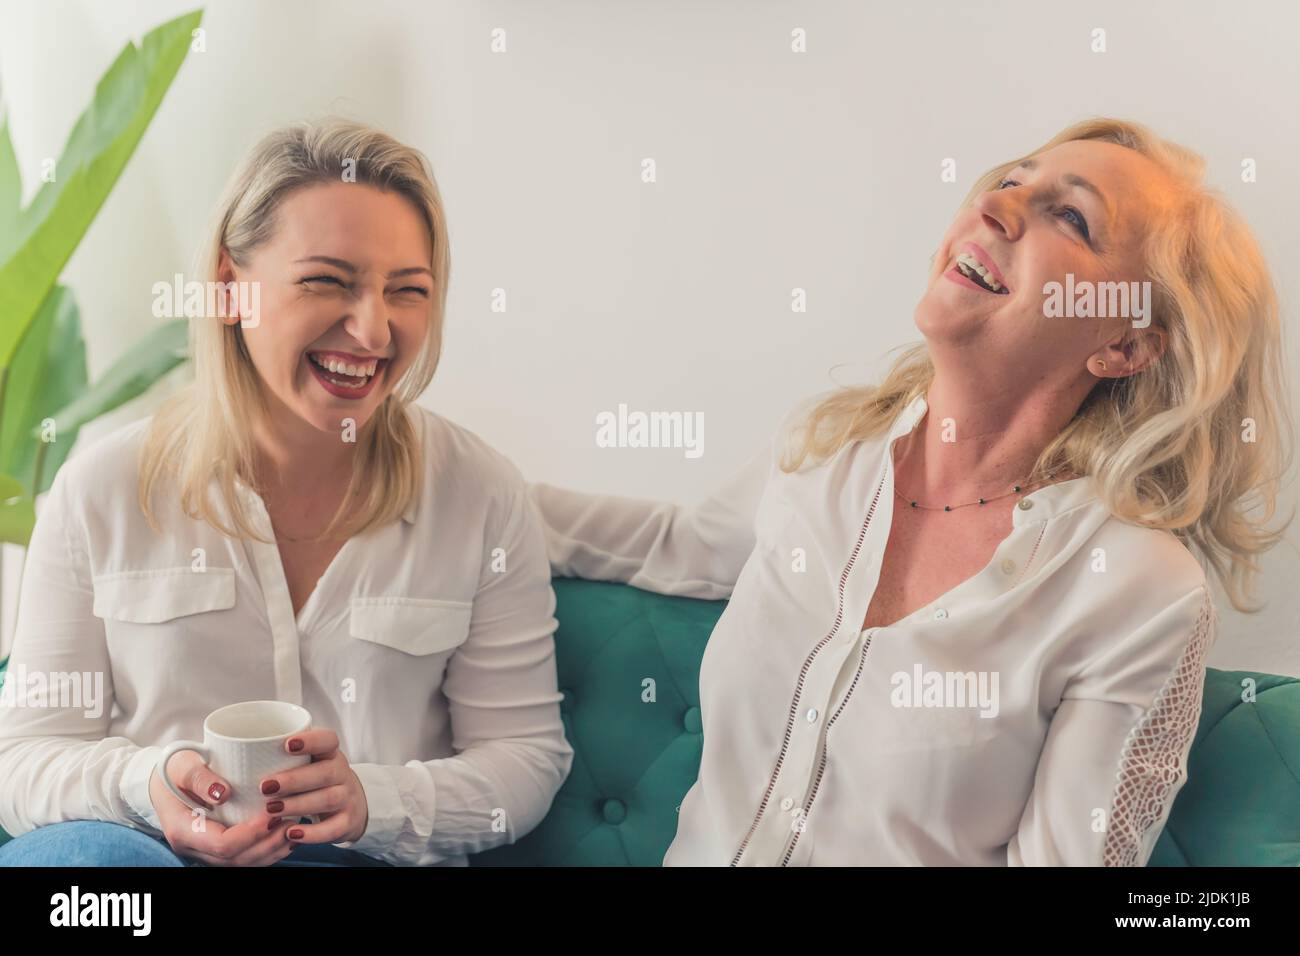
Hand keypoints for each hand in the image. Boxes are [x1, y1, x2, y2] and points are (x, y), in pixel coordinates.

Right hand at [148, 750, 293, 865]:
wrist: (165, 779)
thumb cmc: (175, 768)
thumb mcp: (183, 765)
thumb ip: (201, 778)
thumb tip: (223, 793)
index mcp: (182, 829)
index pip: (222, 844)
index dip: (251, 833)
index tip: (272, 814)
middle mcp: (193, 847)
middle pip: (235, 859)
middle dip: (267, 844)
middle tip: (291, 821)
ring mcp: (204, 850)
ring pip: (241, 863)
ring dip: (270, 850)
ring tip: (293, 829)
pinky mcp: (216, 847)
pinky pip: (242, 858)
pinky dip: (266, 851)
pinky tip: (285, 837)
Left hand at [259, 728, 369, 845]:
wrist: (350, 806)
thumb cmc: (315, 782)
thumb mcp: (308, 764)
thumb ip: (282, 759)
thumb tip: (234, 757)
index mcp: (330, 754)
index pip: (328, 740)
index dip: (311, 741)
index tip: (286, 744)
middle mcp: (341, 773)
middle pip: (325, 772)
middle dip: (295, 779)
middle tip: (265, 786)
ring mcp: (347, 797)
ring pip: (328, 799)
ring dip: (298, 805)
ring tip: (271, 810)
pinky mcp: (347, 821)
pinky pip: (333, 828)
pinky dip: (313, 833)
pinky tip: (290, 833)